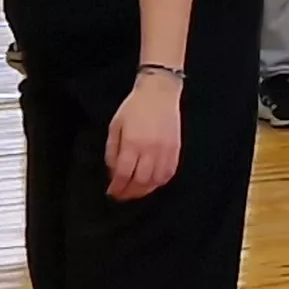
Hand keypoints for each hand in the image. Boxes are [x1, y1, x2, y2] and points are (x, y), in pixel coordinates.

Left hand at [105, 76, 180, 200]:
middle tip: (122, 195)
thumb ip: (113, 150)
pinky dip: (160, 182)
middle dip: (129, 192)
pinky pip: (169, 173)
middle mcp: (150, 149)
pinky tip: (152, 182)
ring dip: (145, 190)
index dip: (117, 187)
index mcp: (132, 143)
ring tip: (136, 191)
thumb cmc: (134, 107)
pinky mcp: (176, 149)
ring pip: (156, 181)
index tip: (112, 192)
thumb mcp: (115, 126)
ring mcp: (165, 150)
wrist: (159, 93)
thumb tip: (114, 171)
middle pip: (140, 181)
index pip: (124, 174)